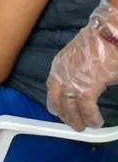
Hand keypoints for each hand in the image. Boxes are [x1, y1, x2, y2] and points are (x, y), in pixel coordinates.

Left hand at [47, 0, 117, 129]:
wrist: (108, 34)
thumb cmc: (100, 42)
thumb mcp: (80, 55)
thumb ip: (78, 69)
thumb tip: (86, 79)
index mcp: (59, 65)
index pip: (52, 86)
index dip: (55, 100)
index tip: (58, 108)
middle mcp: (61, 74)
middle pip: (58, 99)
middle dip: (64, 113)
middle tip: (71, 123)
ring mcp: (72, 81)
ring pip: (69, 106)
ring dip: (76, 119)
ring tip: (82, 127)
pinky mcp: (86, 87)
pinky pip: (86, 107)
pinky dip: (91, 117)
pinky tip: (95, 122)